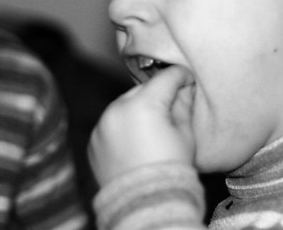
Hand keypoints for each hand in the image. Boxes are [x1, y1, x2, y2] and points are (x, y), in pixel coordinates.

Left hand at [88, 65, 195, 186]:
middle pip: (142, 89)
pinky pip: (110, 125)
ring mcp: (102, 124)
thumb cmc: (172, 170)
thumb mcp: (186, 135)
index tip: (188, 81)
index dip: (181, 76)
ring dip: (136, 110)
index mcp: (144, 103)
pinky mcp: (93, 140)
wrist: (144, 205)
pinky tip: (134, 143)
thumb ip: (183, 105)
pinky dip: (121, 128)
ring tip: (150, 129)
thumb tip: (183, 88)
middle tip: (170, 108)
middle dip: (157, 95)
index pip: (166, 77)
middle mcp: (118, 108)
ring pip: (124, 105)